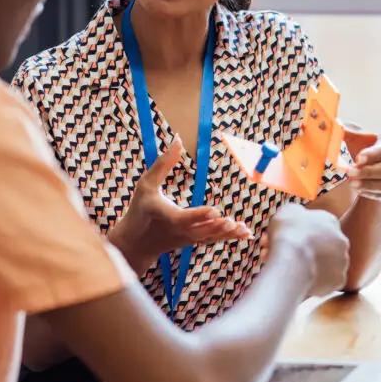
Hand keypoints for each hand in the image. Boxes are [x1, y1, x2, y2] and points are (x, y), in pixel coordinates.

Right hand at [109, 135, 250, 273]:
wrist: (136, 243)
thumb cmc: (140, 209)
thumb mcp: (146, 184)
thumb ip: (163, 163)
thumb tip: (178, 138)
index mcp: (165, 215)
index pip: (183, 217)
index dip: (198, 215)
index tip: (214, 211)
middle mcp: (179, 230)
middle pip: (200, 232)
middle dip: (216, 227)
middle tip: (232, 222)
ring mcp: (187, 239)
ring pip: (209, 238)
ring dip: (227, 234)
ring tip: (244, 229)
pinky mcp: (194, 241)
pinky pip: (213, 240)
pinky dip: (228, 237)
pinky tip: (244, 233)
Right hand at [268, 204, 348, 297]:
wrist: (292, 261)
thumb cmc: (288, 234)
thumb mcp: (287, 211)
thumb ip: (297, 212)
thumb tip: (298, 215)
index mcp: (330, 221)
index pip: (321, 225)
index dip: (305, 232)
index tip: (292, 238)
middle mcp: (342, 240)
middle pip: (326, 245)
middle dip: (312, 250)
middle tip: (293, 256)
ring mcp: (343, 262)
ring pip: (328, 265)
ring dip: (315, 267)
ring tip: (296, 271)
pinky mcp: (339, 281)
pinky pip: (327, 282)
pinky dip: (317, 282)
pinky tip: (303, 282)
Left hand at [342, 126, 380, 200]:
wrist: (367, 165)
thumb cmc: (359, 146)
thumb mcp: (353, 136)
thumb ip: (345, 131)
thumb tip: (334, 125)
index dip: (372, 154)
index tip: (358, 158)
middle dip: (368, 172)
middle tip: (350, 173)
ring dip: (368, 185)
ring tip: (351, 184)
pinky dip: (369, 193)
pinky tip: (357, 189)